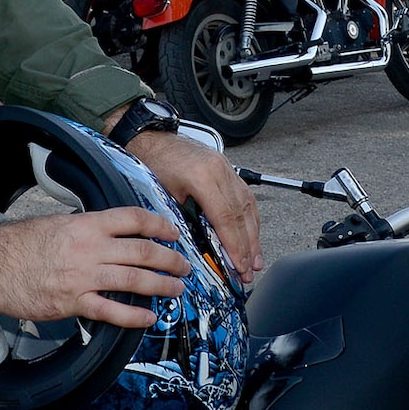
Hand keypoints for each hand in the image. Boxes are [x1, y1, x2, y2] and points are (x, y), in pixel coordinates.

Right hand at [0, 207, 190, 327]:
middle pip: (142, 252)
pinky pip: (111, 311)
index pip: (133, 219)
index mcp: (86, 224)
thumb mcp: (55, 222)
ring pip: (134, 281)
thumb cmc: (19, 243)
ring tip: (176, 290)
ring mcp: (84, 277)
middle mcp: (90, 249)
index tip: (173, 232)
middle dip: (169, 260)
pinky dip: (133, 316)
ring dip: (160, 286)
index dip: (159, 225)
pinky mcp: (73, 303)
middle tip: (183, 266)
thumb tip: (105, 232)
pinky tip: (149, 317)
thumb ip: (84, 228)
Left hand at [122, 128, 263, 281]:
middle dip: (247, 247)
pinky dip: (251, 220)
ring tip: (255, 260)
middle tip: (249, 270)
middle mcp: (220, 171)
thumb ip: (184, 219)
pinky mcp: (229, 170)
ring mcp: (227, 169)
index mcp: (203, 177)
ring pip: (248, 207)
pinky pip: (246, 198)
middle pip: (241, 215)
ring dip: (253, 236)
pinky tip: (253, 235)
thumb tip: (199, 247)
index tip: (239, 265)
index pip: (226, 218)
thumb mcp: (163, 195)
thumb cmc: (153, 163)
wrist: (152, 138)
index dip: (235, 245)